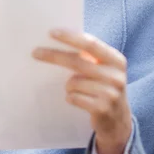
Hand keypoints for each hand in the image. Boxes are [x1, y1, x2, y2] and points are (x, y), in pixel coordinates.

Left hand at [32, 29, 132, 153]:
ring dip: (68, 85)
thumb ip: (88, 57)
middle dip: (54, 56)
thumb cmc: (104, 87)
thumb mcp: (103, 69)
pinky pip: (74, 98)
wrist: (118, 121)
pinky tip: (79, 100)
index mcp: (116, 60)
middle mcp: (116, 76)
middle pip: (78, 62)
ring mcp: (111, 94)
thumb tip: (57, 41)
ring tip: (76, 90)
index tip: (51, 32)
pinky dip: (71, 97)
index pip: (91, 44)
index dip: (71, 38)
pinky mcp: (102, 109)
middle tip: (35, 52)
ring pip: (73, 82)